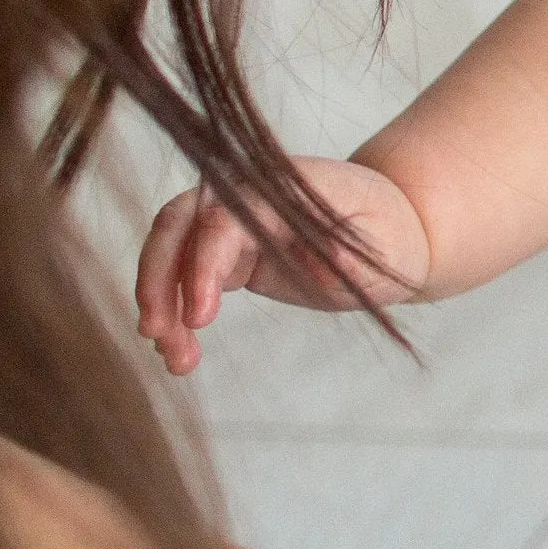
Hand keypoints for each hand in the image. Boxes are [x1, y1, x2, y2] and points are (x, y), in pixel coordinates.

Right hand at [131, 159, 430, 374]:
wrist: (392, 231)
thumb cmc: (389, 237)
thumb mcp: (386, 251)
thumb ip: (352, 258)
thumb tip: (320, 264)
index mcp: (282, 189)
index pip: (224, 219)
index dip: (204, 265)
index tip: (200, 317)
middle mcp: (247, 197)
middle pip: (177, 224)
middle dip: (156, 278)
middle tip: (155, 333)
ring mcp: (233, 223)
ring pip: (172, 252)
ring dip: (160, 302)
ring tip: (174, 359)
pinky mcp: (228, 251)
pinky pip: (185, 275)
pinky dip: (175, 310)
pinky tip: (178, 351)